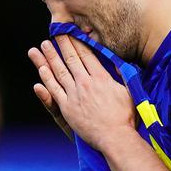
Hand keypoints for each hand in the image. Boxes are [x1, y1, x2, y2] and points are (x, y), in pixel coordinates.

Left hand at [27, 35, 134, 149]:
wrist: (115, 137)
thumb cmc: (126, 118)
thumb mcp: (128, 92)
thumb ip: (121, 77)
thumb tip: (118, 64)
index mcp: (101, 78)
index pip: (87, 55)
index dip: (78, 42)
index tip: (72, 32)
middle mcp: (86, 83)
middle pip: (71, 59)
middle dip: (62, 44)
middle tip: (55, 33)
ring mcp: (75, 95)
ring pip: (59, 71)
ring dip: (50, 57)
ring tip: (43, 46)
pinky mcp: (67, 108)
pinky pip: (54, 90)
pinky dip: (47, 78)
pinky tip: (41, 69)